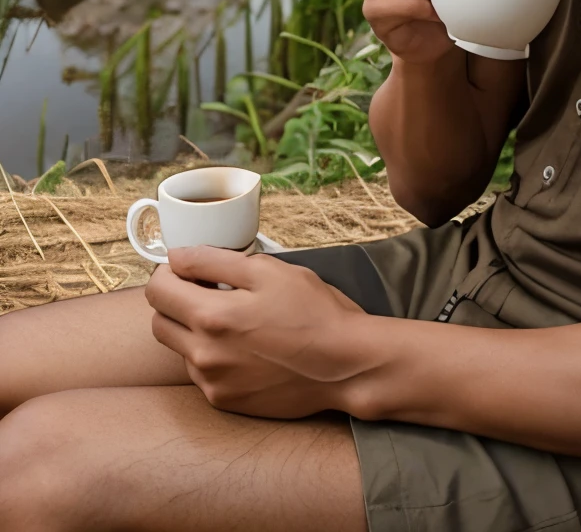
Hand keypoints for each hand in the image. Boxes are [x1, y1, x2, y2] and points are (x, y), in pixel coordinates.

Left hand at [146, 247, 368, 417]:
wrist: (344, 365)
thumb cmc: (313, 313)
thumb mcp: (269, 271)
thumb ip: (214, 260)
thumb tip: (177, 256)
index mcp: (212, 318)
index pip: (157, 291)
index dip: (168, 271)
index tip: (187, 267)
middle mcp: (203, 356)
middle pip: (159, 322)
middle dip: (175, 300)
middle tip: (207, 288)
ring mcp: (213, 383)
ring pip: (179, 349)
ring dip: (193, 330)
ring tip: (233, 319)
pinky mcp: (225, 402)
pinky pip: (201, 373)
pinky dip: (212, 355)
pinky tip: (245, 346)